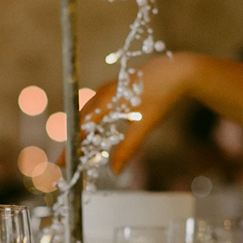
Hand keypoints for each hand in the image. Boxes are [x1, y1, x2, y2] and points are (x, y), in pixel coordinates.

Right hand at [77, 52, 195, 174]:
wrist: (178, 71)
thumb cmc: (162, 96)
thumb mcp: (145, 125)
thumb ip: (128, 148)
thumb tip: (115, 170)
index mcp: (105, 101)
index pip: (81, 128)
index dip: (71, 147)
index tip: (64, 163)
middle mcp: (102, 92)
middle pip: (80, 121)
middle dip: (75, 142)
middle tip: (71, 161)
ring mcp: (109, 88)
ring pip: (89, 113)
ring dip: (85, 132)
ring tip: (84, 150)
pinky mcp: (117, 87)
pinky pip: (98, 107)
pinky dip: (95, 123)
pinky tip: (101, 132)